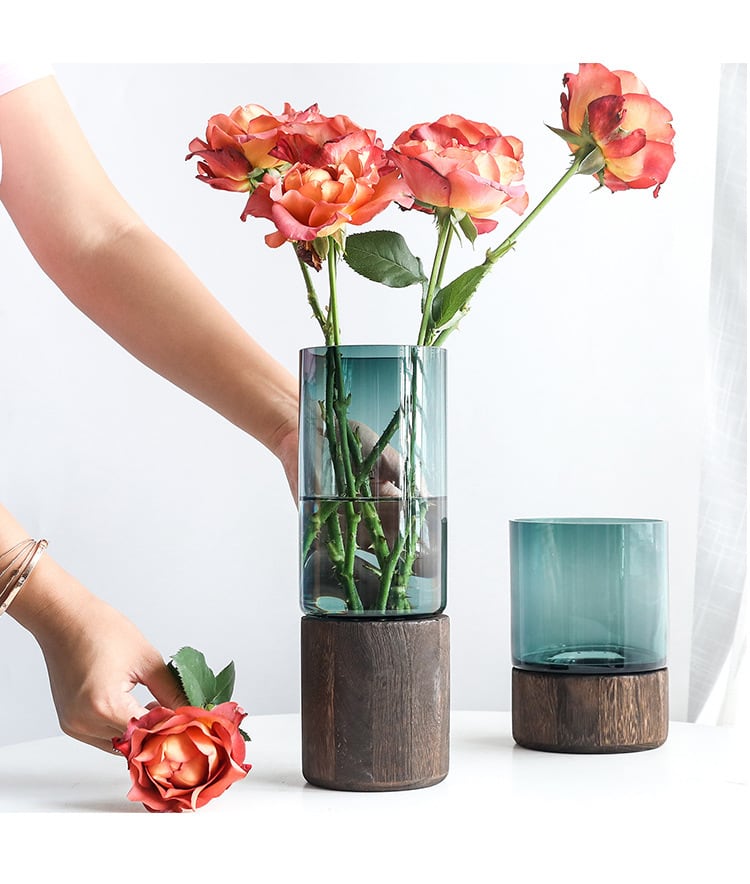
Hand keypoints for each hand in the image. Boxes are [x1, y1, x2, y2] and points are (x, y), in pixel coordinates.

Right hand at [10, 556, 186, 752]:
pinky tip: (135, 707)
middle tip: (177, 715)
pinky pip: (101, 737)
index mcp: (105, 705)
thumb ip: (171, 691)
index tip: (189, 723)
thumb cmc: (101, 630)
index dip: (171, 730)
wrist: (64, 619)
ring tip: (155, 707)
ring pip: (117, 745)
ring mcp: (74, 725)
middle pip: (132, 744)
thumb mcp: (146, 660)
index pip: (148, 734)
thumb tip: (190, 710)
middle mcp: (85, 721)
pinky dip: (120, 729)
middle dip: (157, 732)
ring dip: (138, 733)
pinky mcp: (69, 723)